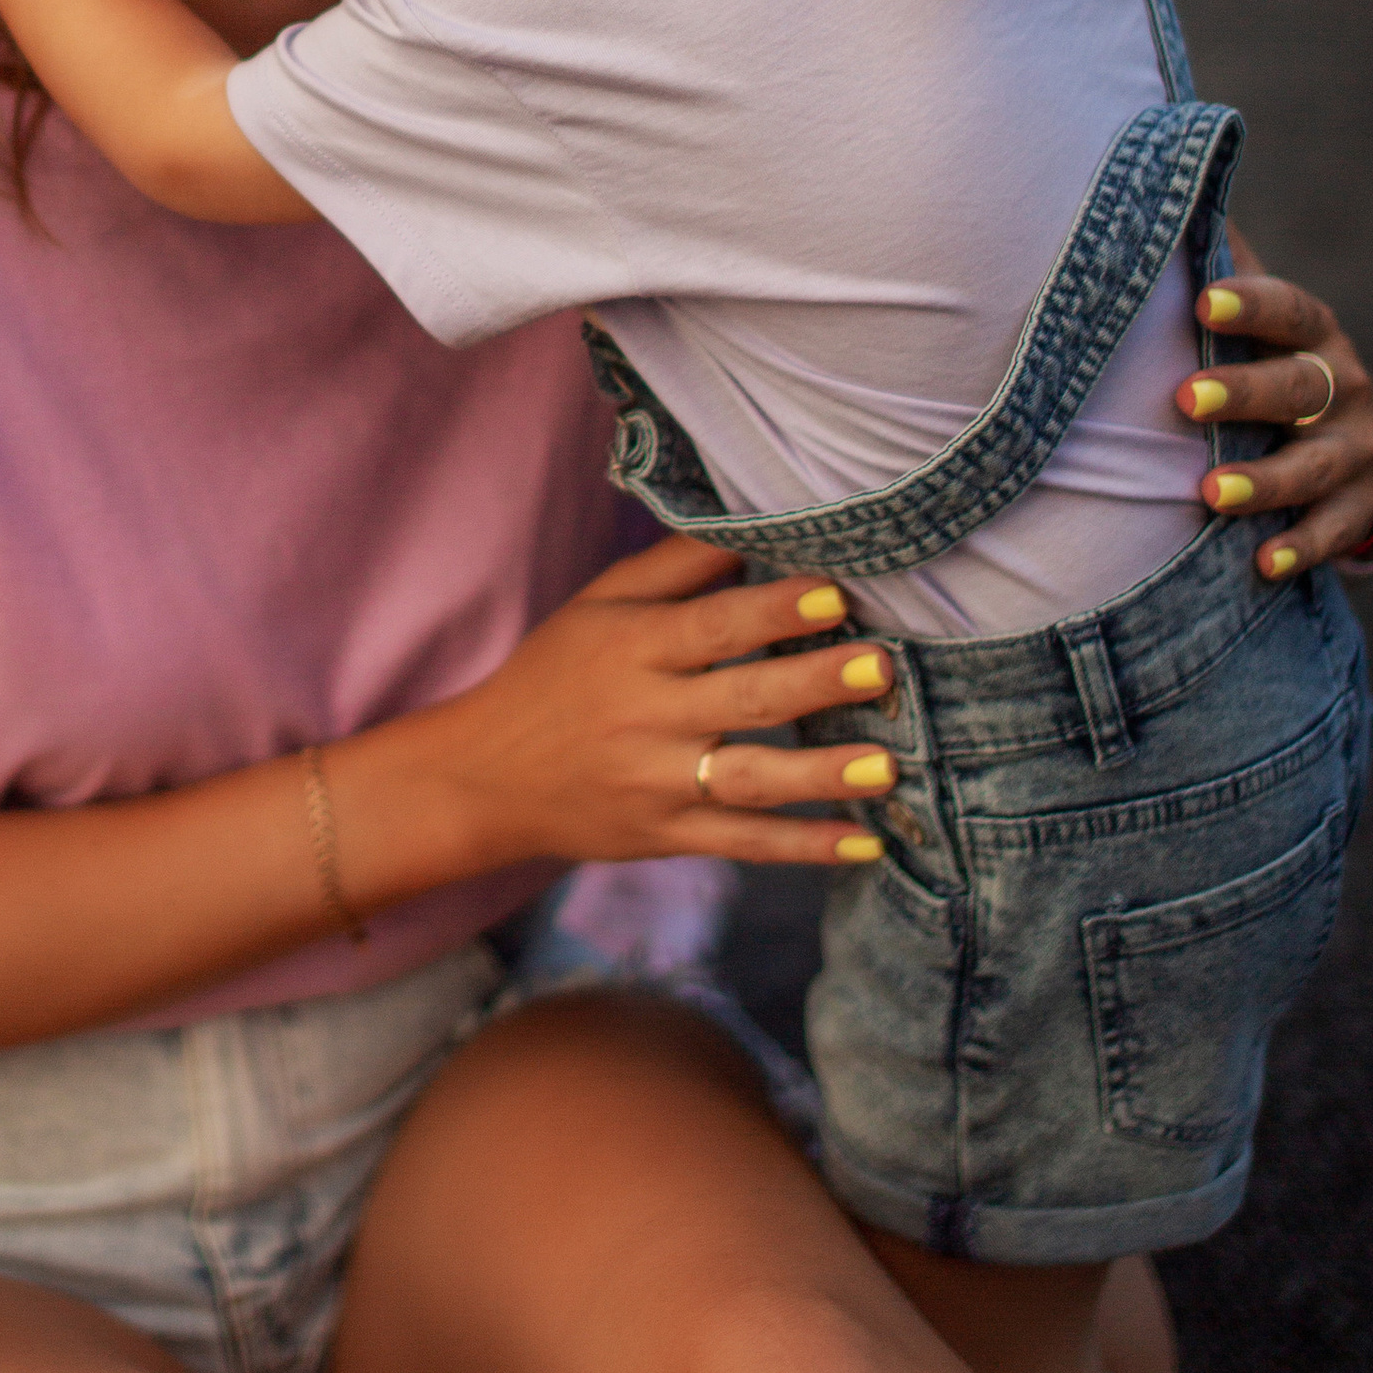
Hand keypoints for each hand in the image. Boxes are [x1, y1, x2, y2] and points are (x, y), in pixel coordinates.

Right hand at [440, 535, 899, 870]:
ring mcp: (657, 784)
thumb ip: (674, 567)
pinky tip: (863, 843)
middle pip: (743, 699)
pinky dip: (803, 847)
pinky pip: (743, 842)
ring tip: (887, 766)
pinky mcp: (668, 835)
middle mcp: (646, 717)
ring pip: (750, 781)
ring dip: (821, 775)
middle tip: (881, 666)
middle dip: (815, 683)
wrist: (485, 778)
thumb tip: (751, 525)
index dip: (772, 610)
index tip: (833, 593)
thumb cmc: (554, 674)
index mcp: (632, 649)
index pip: (711, 626)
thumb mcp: (597, 606)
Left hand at [1179, 269, 1372, 579]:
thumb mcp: (1249, 321)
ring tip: (1208, 494)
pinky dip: (1301, 546)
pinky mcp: (1361, 505)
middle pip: (1300, 387)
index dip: (1253, 303)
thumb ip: (1210, 265)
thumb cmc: (1266, 362)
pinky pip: (1335, 530)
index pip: (1290, 308)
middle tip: (1185, 399)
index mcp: (1311, 332)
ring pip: (1315, 464)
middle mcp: (1344, 385)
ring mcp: (1358, 448)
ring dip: (1264, 481)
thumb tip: (1145, 198)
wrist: (1343, 443)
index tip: (1205, 302)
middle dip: (1245, 393)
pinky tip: (1261, 562)